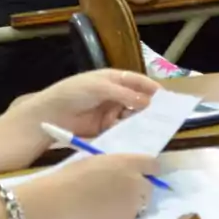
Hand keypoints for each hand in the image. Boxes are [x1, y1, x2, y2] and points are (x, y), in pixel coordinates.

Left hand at [7, 69, 159, 149]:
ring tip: (158, 130)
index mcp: (113, 79)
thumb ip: (123, 94)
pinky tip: (141, 139)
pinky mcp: (106, 128)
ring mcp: (110, 112)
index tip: (169, 99)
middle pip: (138, 100)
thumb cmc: (72, 93)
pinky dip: (132, 133)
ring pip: (133, 117)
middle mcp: (115, 95)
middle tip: (168, 119)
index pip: (138, 82)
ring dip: (143, 122)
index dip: (152, 89)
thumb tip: (147, 102)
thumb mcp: (98, 87)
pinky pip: (123, 130)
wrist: (50, 114)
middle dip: (151, 108)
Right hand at [25, 153, 158, 218]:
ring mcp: (134, 202)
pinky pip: (132, 215)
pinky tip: (106, 212)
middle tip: (121, 191)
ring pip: (142, 202)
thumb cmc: (74, 175)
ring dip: (133, 202)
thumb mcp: (98, 161)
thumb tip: (124, 171)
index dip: (148, 170)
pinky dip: (123, 214)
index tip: (143, 174)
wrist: (65, 199)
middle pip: (149, 186)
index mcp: (128, 162)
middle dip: (139, 188)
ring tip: (111, 202)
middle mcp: (136, 182)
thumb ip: (116, 166)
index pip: (153, 165)